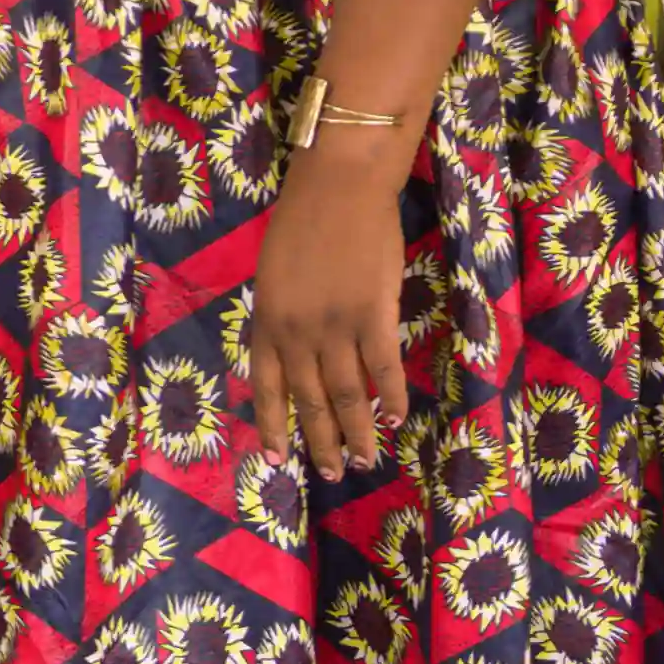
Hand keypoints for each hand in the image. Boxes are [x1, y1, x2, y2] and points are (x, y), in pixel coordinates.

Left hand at [243, 134, 412, 478]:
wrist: (337, 190)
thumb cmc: (303, 224)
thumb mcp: (273, 277)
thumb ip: (280, 317)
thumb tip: (293, 354)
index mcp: (266, 321)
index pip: (266, 387)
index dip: (274, 425)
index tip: (280, 459)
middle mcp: (296, 332)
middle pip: (309, 400)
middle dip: (320, 442)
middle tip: (334, 474)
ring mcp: (336, 327)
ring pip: (347, 395)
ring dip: (358, 433)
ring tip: (367, 461)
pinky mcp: (374, 316)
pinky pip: (384, 369)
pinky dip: (392, 398)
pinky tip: (397, 420)